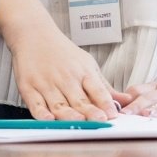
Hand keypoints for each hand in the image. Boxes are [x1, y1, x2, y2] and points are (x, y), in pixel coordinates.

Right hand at [4, 18, 118, 120]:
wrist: (34, 34)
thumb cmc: (63, 53)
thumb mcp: (87, 64)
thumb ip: (105, 87)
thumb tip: (128, 100)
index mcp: (82, 72)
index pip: (97, 90)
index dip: (105, 102)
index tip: (113, 114)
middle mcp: (65, 78)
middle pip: (79, 100)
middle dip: (90, 111)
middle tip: (101, 121)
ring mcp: (46, 84)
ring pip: (59, 105)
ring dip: (69, 115)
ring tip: (79, 123)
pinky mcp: (28, 88)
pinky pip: (35, 104)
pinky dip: (41, 113)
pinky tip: (48, 119)